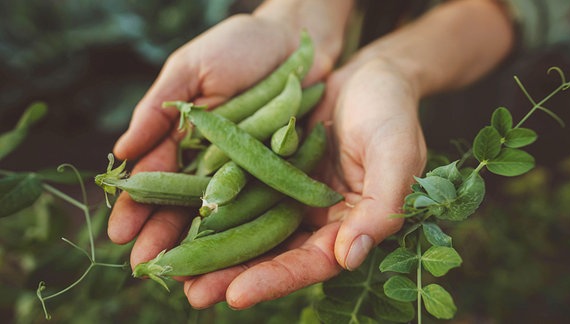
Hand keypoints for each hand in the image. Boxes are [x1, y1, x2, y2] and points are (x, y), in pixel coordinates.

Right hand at [107, 14, 332, 255]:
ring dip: (202, 245)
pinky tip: (232, 256)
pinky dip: (247, 230)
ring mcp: (248, 173)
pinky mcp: (282, 176)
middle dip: (163, 235)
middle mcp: (214, 164)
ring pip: (221, 215)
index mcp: (185, 140)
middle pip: (185, 205)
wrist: (296, 42)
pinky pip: (263, 206)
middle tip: (144, 266)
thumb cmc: (238, 47)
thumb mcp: (191, 70)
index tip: (120, 232)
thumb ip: (159, 108)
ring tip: (182, 275)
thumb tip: (122, 150)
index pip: (156, 179)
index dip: (137, 205)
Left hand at [181, 57, 426, 308]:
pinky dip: (212, 205)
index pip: (313, 263)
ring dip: (214, 249)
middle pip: (272, 255)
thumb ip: (382, 207)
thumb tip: (349, 258)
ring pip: (249, 229)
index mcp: (349, 225)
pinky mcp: (269, 170)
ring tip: (174, 267)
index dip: (276, 279)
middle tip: (193, 295)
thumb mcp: (396, 154)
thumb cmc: (392, 113)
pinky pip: (238, 191)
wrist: (370, 75)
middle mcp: (315, 219)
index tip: (237, 295)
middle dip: (233, 275)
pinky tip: (179, 216)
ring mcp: (289, 195)